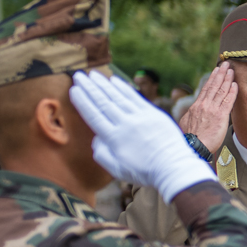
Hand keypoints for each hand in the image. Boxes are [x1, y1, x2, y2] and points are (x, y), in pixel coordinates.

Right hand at [70, 72, 216, 202]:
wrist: (173, 168)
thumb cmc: (144, 172)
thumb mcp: (117, 170)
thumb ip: (101, 154)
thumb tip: (96, 138)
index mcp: (114, 138)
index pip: (94, 116)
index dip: (83, 101)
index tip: (74, 90)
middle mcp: (125, 124)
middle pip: (103, 102)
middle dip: (89, 88)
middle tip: (78, 76)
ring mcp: (140, 117)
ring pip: (118, 97)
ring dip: (104, 84)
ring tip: (93, 75)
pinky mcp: (153, 113)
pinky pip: (135, 97)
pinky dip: (123, 88)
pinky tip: (114, 80)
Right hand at [179, 62, 236, 153]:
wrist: (193, 146)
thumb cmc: (190, 140)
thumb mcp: (187, 124)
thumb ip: (192, 116)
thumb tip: (192, 115)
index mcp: (196, 107)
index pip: (206, 89)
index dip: (212, 79)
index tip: (216, 71)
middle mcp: (204, 105)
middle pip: (213, 86)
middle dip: (220, 73)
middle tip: (225, 64)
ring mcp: (212, 109)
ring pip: (220, 91)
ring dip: (227, 79)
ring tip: (231, 70)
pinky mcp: (220, 116)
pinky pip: (227, 101)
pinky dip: (231, 92)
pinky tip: (235, 85)